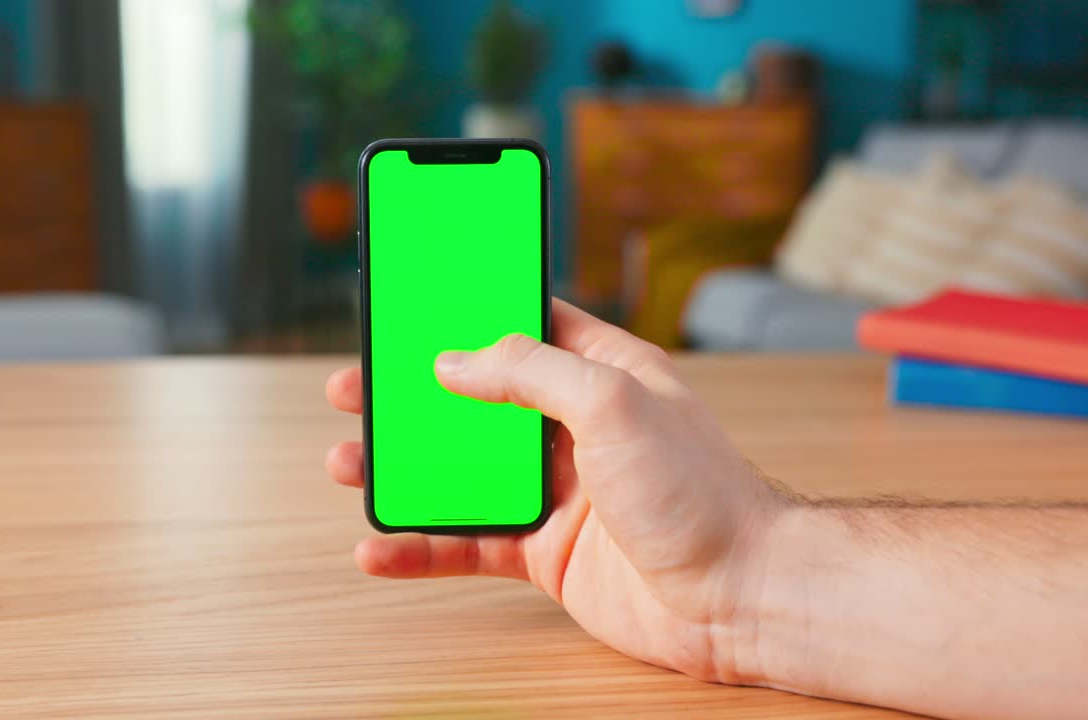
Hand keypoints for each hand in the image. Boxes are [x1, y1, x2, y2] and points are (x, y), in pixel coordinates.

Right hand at [324, 299, 784, 682]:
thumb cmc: (701, 492)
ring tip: (349, 463)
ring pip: (461, 472)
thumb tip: (455, 361)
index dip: (468, 311)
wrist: (738, 598)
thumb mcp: (614, 402)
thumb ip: (530, 371)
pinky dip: (421, 544)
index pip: (524, 325)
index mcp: (601, 372)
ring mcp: (558, 490)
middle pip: (475, 400)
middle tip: (356, 388)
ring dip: (404, 470)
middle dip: (412, 395)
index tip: (414, 303)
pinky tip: (378, 545)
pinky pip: (469, 542)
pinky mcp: (546, 551)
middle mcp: (575, 427)